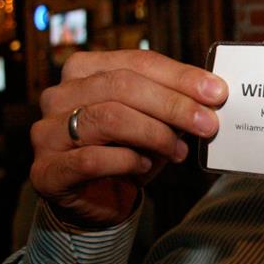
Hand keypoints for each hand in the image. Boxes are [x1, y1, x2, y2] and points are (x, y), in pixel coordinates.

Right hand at [29, 50, 227, 227]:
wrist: (97, 201)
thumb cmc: (127, 152)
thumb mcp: (154, 121)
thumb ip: (173, 103)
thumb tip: (211, 94)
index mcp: (84, 70)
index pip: (137, 62)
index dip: (180, 76)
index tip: (216, 92)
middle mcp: (59, 95)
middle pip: (122, 86)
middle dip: (173, 105)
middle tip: (208, 124)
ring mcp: (47, 132)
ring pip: (108, 118)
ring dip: (154, 134)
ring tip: (179, 151)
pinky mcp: (46, 170)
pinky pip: (91, 159)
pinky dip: (126, 161)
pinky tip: (144, 166)